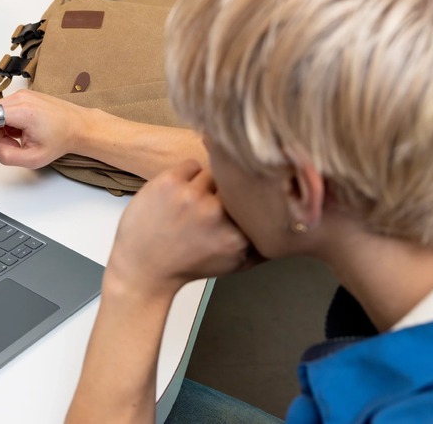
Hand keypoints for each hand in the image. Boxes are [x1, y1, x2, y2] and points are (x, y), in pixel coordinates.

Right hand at [0, 90, 90, 168]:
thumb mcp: (33, 158)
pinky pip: (3, 112)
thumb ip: (6, 157)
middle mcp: (18, 99)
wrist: (79, 126)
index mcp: (21, 112)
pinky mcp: (22, 97)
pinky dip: (6, 125)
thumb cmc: (60, 139)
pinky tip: (22, 132)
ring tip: (20, 140)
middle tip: (7, 148)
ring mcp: (20, 96)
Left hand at [105, 160, 250, 298]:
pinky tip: (179, 195)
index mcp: (236, 235)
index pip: (257, 199)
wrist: (143, 269)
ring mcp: (191, 196)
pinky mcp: (168, 183)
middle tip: (212, 205)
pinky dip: (187, 176)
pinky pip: (191, 164)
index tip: (242, 203)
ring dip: (207, 183)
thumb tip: (289, 225)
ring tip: (193, 203)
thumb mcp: (232, 263)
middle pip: (237, 182)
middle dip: (228, 190)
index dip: (250, 198)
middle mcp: (216, 213)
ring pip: (215, 170)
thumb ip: (261, 245)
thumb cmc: (187, 266)